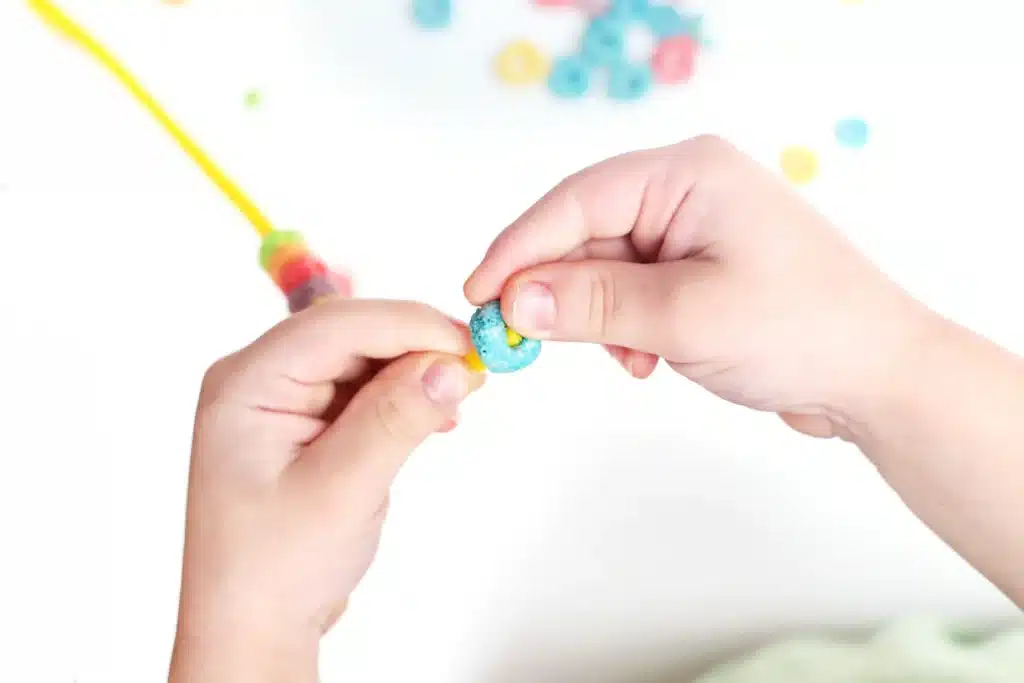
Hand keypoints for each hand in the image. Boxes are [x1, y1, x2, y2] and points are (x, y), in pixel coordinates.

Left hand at [169, 297, 481, 682]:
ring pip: (366, 360)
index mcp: (246, 384)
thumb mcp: (339, 492)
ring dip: (416, 372)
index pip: (335, 326)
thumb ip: (393, 421)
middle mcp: (261, 381)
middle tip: (474, 369)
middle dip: (415, 346)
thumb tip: (450, 367)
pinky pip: (368, 391)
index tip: (466, 343)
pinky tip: (436, 416)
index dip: (406, 324)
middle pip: (352, 334)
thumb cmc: (273, 570)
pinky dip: (406, 398)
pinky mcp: (312, 425)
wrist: (254, 626)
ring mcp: (286, 403)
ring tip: (461, 395)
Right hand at [465, 135, 935, 438]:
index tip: (477, 295)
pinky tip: (645, 361)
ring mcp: (694, 232)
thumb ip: (593, 303)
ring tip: (627, 359)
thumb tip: (515, 300)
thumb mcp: (685, 316)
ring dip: (597, 319)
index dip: (519, 249)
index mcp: (688, 173)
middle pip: (586, 234)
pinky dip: (624, 329)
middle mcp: (687, 192)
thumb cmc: (802, 329)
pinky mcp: (699, 272)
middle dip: (558, 291)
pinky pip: (633, 293)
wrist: (880, 377)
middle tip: (519, 341)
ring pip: (605, 269)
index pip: (577, 201)